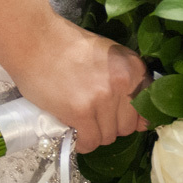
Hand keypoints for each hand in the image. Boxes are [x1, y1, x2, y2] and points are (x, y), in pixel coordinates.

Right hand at [12, 17, 146, 152]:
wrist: (36, 40)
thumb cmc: (67, 46)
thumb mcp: (108, 56)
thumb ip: (125, 82)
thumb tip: (139, 119)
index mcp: (134, 67)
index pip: (146, 109)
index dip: (130, 117)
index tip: (117, 117)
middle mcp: (123, 83)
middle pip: (127, 126)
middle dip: (111, 127)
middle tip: (93, 118)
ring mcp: (103, 98)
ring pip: (108, 137)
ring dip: (94, 134)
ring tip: (80, 123)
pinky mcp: (81, 111)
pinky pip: (90, 142)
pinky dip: (82, 143)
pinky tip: (74, 134)